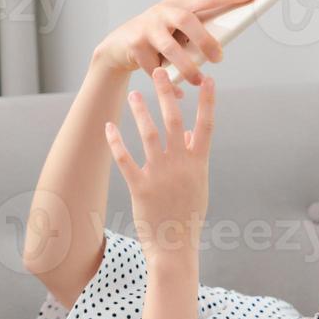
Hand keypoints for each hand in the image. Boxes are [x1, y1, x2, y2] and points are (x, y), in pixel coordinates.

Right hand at [92, 0, 256, 85]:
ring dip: (188, 68)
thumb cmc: (161, 35)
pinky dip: (169, 83)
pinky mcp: (135, 45)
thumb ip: (199, 30)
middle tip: (220, 58)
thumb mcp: (179, 28)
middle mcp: (163, 11)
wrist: (120, 44)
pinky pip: (157, 68)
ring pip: (171, 49)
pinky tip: (179, 92)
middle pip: (187, 20)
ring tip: (199, 81)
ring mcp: (147, 27)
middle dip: (205, 40)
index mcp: (179, 2)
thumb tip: (225, 46)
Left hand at [104, 67, 215, 262]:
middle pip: (174, 121)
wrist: (176, 246)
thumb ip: (193, 157)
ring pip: (149, 135)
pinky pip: (126, 159)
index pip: (206, 125)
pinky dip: (116, 142)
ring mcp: (160, 175)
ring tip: (133, 95)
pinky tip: (109, 128)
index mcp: (198, 163)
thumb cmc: (188, 215)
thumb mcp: (198, 184)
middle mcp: (180, 165)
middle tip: (158, 73)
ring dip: (140, 112)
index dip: (208, 101)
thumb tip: (186, 133)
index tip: (209, 79)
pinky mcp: (141, 187)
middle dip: (166, 95)